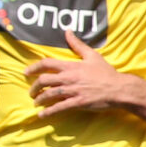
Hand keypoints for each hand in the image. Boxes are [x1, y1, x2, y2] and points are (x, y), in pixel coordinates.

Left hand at [24, 29, 142, 116]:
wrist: (119, 89)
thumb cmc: (106, 72)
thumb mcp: (92, 56)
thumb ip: (78, 45)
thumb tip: (68, 32)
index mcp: (71, 66)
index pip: (46, 64)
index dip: (33, 67)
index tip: (26, 72)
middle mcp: (69, 78)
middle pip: (43, 80)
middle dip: (34, 87)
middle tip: (31, 92)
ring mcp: (73, 91)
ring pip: (49, 94)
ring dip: (39, 99)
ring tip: (36, 102)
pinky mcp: (78, 103)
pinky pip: (59, 108)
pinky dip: (48, 111)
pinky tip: (42, 114)